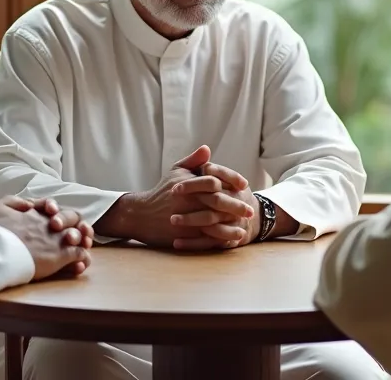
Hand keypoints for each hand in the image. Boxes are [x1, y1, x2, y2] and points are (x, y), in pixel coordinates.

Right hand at [0, 196, 92, 279]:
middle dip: (75, 223)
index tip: (54, 219)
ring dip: (82, 240)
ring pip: (78, 236)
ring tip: (81, 247)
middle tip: (73, 233)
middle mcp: (47, 223)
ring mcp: (54, 239)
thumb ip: (14, 202)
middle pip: (71, 217)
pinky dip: (82, 258)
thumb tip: (28, 204)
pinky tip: (79, 265)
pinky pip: (78, 254)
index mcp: (33, 213)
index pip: (52, 207)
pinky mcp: (58, 256)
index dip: (57, 212)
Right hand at [125, 146, 254, 248]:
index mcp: (187, 183)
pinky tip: (231, 240)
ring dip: (230, 226)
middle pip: (217, 202)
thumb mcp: (174, 172)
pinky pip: (205, 237)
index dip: (232, 182)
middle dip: (236, 206)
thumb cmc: (161, 192)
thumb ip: (192, 161)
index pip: (214, 180)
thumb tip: (207, 149)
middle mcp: (187, 199)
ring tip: (244, 228)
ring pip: (213, 222)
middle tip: (250, 211)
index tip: (244, 186)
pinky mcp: (182, 234)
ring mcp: (185, 217)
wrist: (141, 214)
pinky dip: (220, 239)